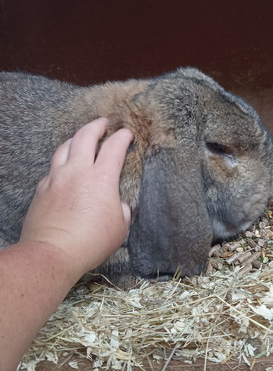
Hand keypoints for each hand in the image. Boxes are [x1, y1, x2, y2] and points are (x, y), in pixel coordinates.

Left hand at [20, 117, 132, 278]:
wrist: (53, 252)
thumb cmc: (91, 241)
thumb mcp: (120, 227)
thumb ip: (123, 209)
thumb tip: (118, 204)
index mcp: (101, 178)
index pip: (114, 147)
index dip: (122, 137)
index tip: (127, 133)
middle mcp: (78, 172)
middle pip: (85, 137)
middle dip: (97, 126)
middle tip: (104, 123)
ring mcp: (57, 178)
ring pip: (65, 147)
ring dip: (76, 138)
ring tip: (82, 138)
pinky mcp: (43, 189)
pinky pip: (52, 167)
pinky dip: (62, 161)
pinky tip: (65, 167)